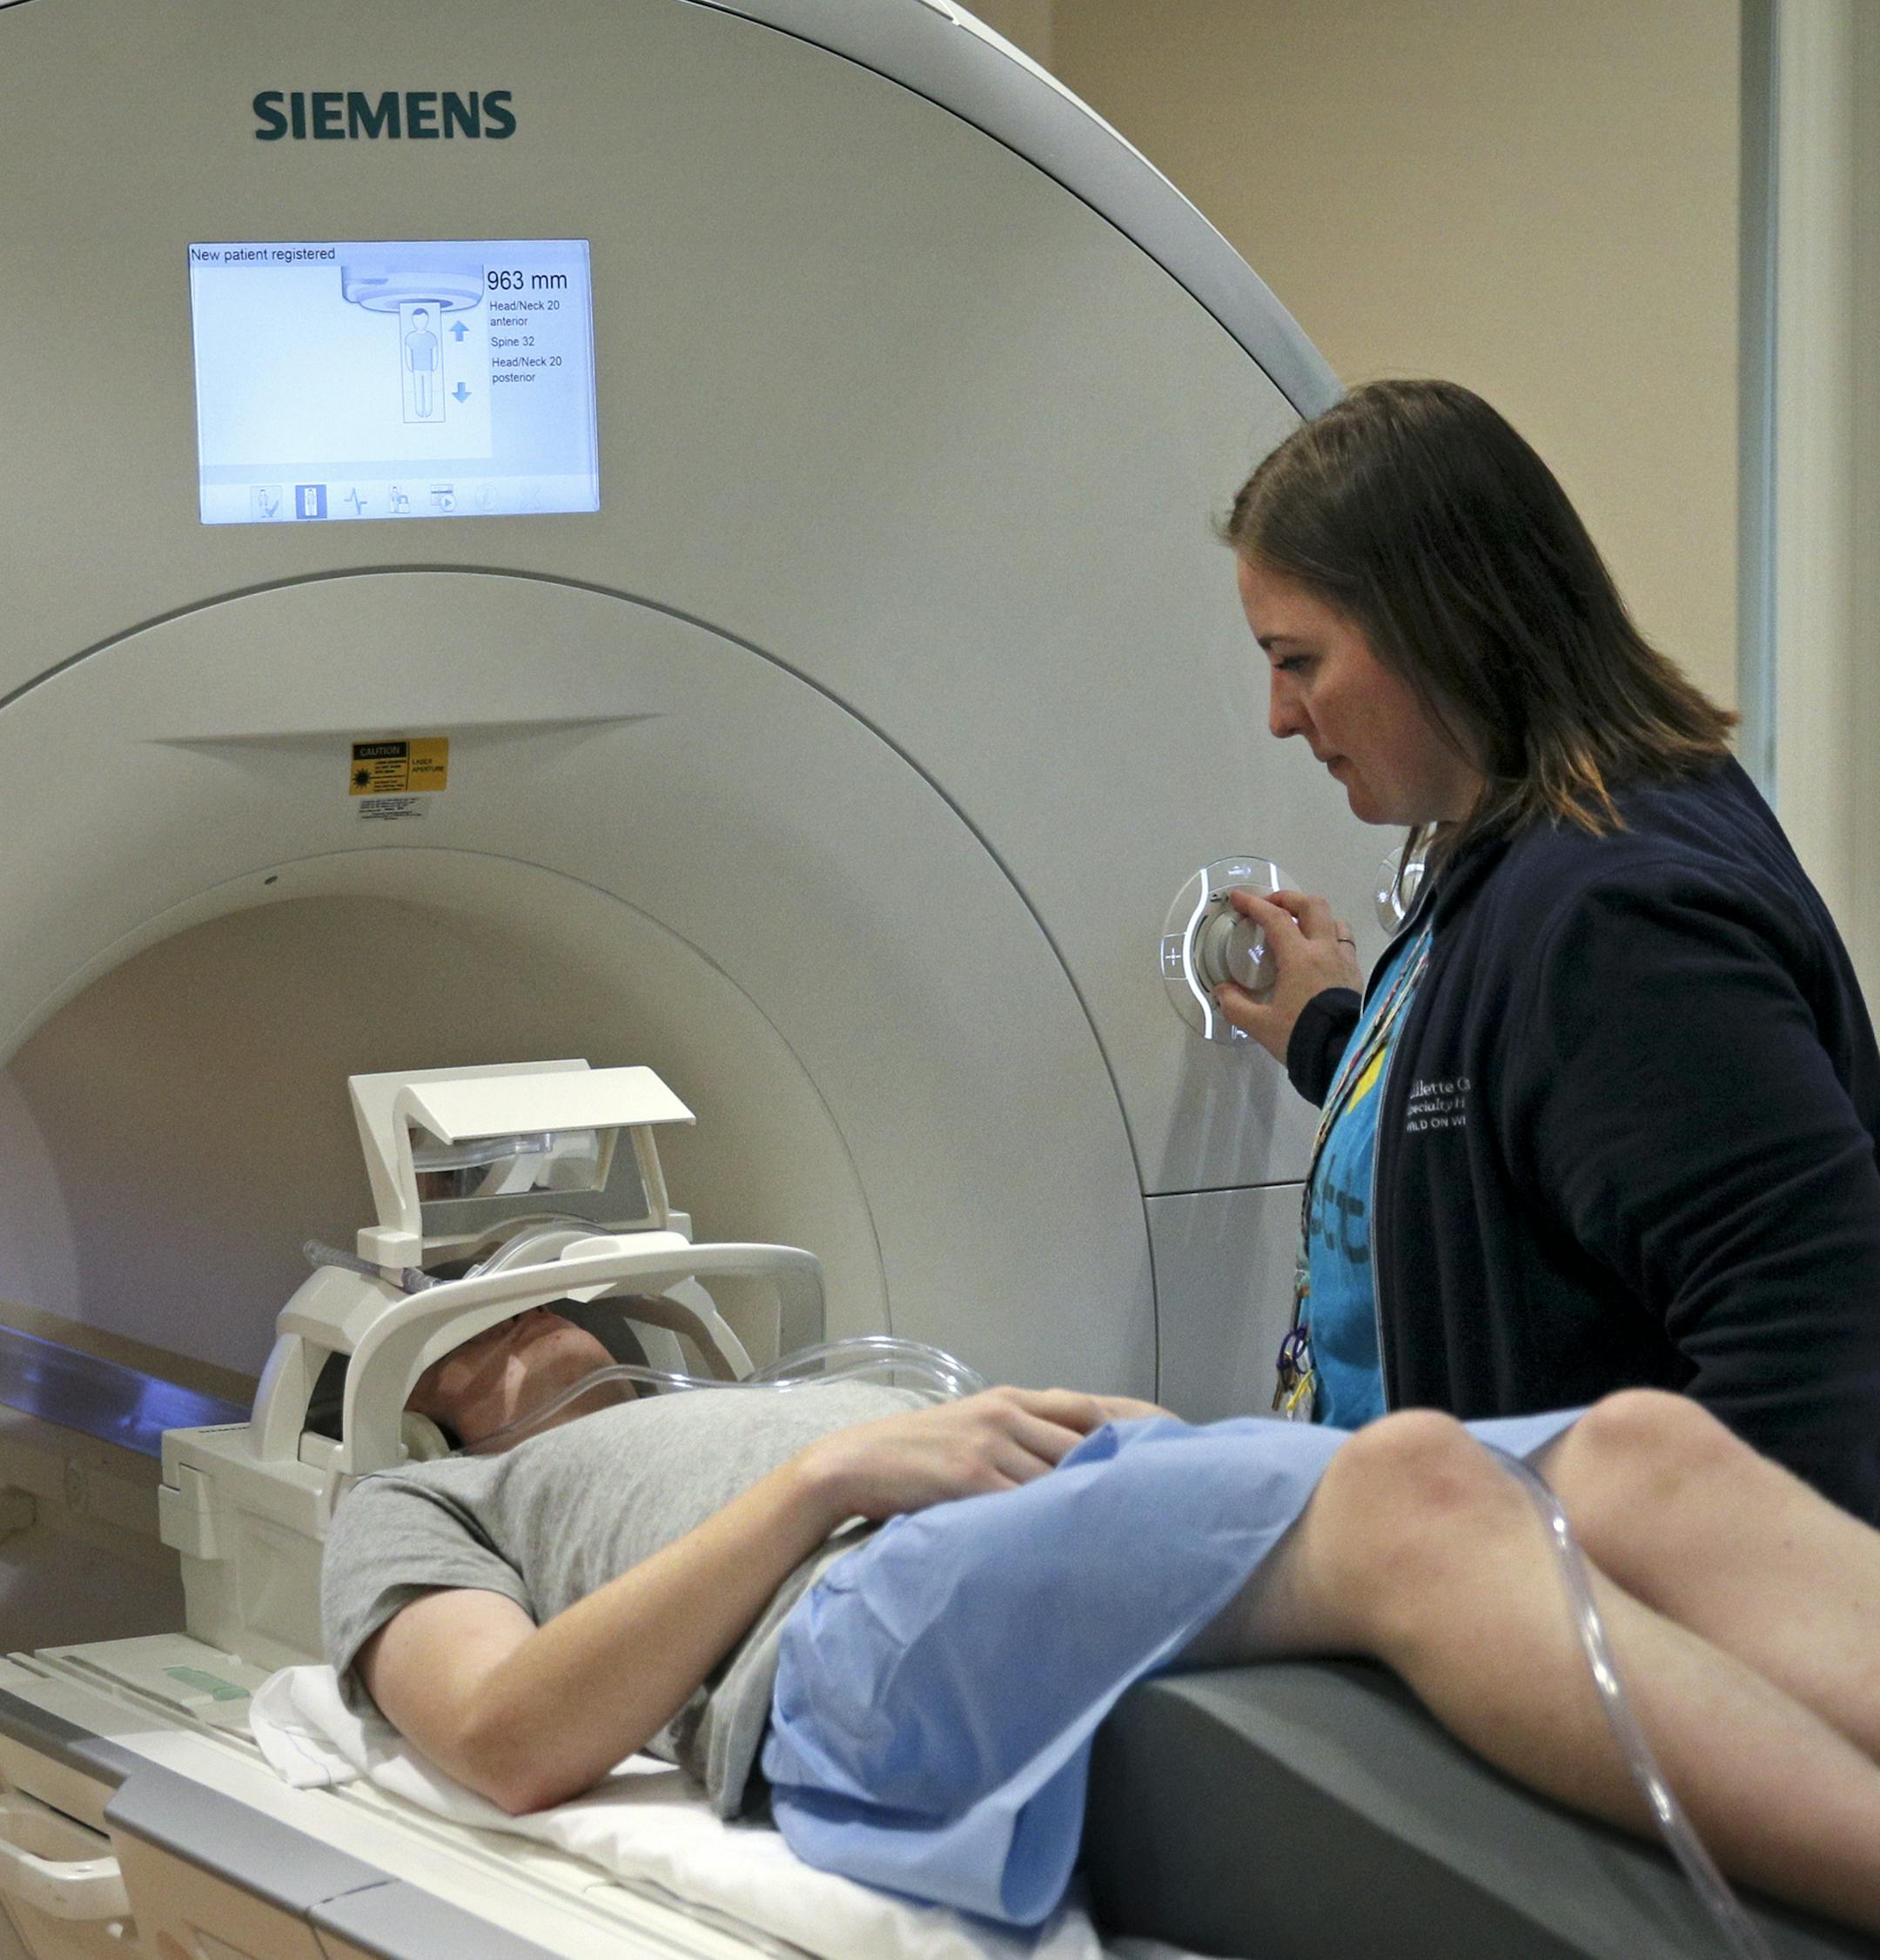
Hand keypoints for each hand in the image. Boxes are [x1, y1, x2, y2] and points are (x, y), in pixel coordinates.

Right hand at [795, 1386, 1147, 1522]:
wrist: (850, 1463)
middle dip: (1124, 1470)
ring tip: (1132, 1534)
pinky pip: (1024, 1502)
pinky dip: (1051, 1523)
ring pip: (1060, 1474)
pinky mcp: (971, 1476)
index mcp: (1010, 1399)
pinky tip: (1075, 1545)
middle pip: (1085, 1442)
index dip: (1136, 1424)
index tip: (1177, 1442)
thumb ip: (1017, 1439)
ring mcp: (990, 1443)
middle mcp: (1007, 1414)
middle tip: (1167, 1501)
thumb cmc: (913, 1455)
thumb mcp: (970, 1430)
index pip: (1089, 1407)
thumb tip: (1067, 1468)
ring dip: (1091, 1504)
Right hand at [1214, 888, 1360, 1064]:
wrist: (1341, 1057)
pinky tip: (1318, 955)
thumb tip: (1221, 991)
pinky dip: (1329, 938)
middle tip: (1270, 907)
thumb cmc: (1300, 1037)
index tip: (1238, 897)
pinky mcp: (1356, 975)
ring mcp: (1345, 961)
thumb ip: (1235, 1005)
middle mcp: (1326, 951)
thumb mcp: (1259, 1025)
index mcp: (1300, 957)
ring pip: (1334, 921)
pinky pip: (1345, 943)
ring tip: (1299, 929)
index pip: (1275, 918)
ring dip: (1314, 918)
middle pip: (1312, 905)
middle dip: (1288, 899)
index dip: (1254, 903)